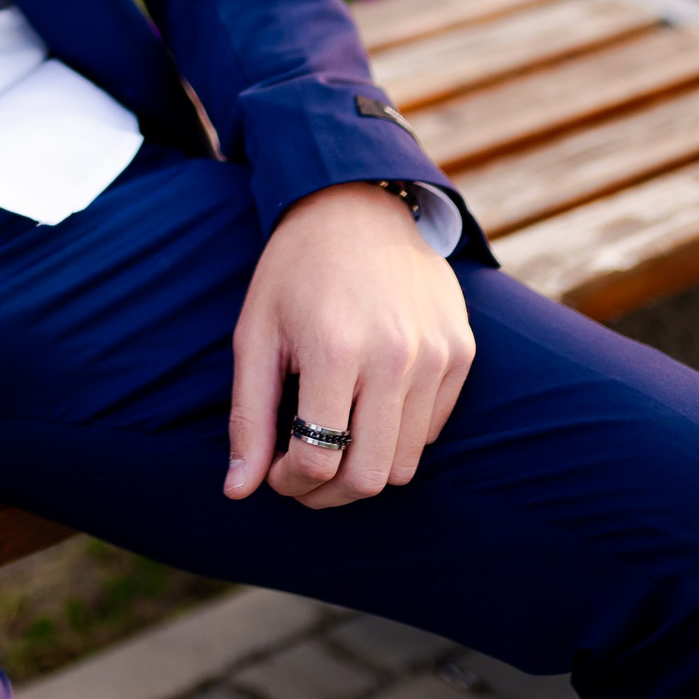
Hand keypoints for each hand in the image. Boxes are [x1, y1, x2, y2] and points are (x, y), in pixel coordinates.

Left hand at [224, 184, 474, 509]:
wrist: (358, 203)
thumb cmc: (295, 270)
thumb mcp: (255, 333)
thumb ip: (248, 417)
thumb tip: (236, 492)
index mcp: (335, 349)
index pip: (318, 461)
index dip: (288, 483)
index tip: (274, 470)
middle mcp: (395, 356)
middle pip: (368, 478)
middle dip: (326, 494)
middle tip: (300, 475)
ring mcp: (437, 355)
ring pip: (406, 465)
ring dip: (364, 472)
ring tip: (332, 444)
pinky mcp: (462, 352)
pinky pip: (431, 430)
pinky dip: (397, 437)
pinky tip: (367, 406)